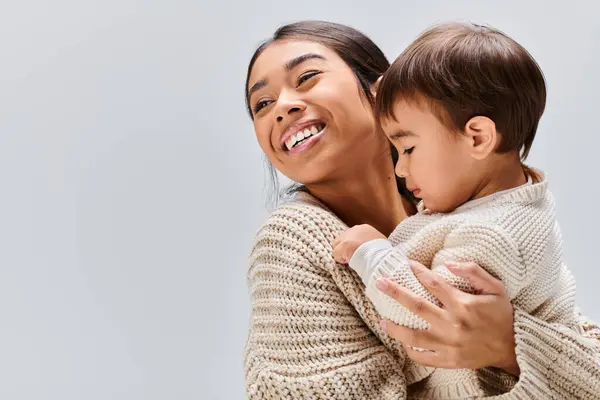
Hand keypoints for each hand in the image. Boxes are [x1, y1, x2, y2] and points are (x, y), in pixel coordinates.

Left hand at [332, 224, 385, 263]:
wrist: (378, 255)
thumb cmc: (382, 251)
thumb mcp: (381, 243)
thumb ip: (374, 243)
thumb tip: (374, 248)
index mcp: (365, 228)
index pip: (354, 235)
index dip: (355, 244)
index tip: (359, 252)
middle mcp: (354, 230)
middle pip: (344, 238)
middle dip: (347, 247)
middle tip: (353, 256)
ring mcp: (347, 237)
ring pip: (338, 245)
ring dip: (343, 253)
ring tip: (349, 260)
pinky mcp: (341, 246)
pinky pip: (337, 254)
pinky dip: (340, 259)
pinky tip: (347, 263)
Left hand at [376, 261, 518, 375]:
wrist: (514, 347)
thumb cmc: (502, 314)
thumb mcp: (496, 287)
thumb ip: (474, 272)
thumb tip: (448, 264)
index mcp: (463, 304)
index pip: (434, 283)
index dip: (419, 272)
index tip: (408, 263)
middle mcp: (453, 324)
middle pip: (416, 305)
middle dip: (395, 293)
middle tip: (380, 283)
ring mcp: (449, 344)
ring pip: (414, 336)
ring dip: (395, 327)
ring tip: (382, 320)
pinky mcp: (449, 360)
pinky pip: (424, 357)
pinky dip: (411, 352)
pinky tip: (402, 344)